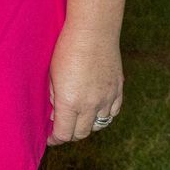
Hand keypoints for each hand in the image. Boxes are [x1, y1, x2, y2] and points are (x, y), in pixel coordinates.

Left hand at [48, 27, 122, 144]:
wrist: (93, 30)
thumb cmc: (66, 49)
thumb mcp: (52, 75)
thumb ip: (55, 98)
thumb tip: (57, 114)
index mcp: (70, 102)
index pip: (64, 134)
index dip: (56, 139)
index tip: (51, 137)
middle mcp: (91, 105)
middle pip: (82, 133)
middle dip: (70, 133)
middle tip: (63, 127)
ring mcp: (107, 98)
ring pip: (99, 125)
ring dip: (88, 124)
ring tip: (79, 116)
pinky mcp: (118, 89)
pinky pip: (113, 112)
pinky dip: (103, 114)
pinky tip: (96, 108)